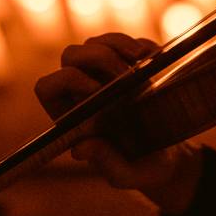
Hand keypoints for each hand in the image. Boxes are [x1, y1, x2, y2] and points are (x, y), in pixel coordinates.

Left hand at [33, 33, 203, 214]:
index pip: (48, 86)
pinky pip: (124, 42)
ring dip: (117, 44)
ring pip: (95, 43)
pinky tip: (155, 57)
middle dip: (98, 58)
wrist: (167, 155)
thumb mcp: (126, 174)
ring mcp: (103, 74)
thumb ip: (105, 163)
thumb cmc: (140, 168)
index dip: (67, 80)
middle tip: (126, 76)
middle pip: (71, 55)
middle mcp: (82, 90)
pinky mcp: (128, 64)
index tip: (96, 90)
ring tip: (141, 60)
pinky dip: (140, 45)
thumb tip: (80, 148)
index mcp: (72, 116)